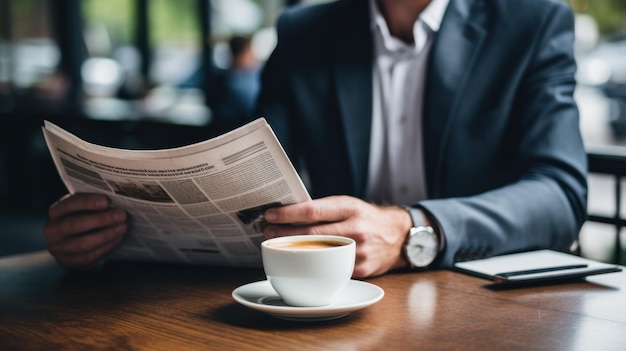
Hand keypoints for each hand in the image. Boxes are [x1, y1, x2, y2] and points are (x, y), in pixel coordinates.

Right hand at [43, 193, 126, 269]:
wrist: (72, 241)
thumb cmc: (83, 218)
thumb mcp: (84, 208)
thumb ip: (94, 204)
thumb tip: (116, 200)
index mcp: (55, 212)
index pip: (69, 204)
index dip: (88, 202)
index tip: (107, 201)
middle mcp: (52, 230)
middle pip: (75, 224)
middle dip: (101, 219)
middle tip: (121, 215)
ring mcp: (57, 248)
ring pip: (82, 243)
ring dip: (106, 235)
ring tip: (123, 227)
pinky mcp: (67, 261)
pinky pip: (88, 256)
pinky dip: (105, 248)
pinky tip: (117, 239)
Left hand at [263, 195, 411, 277]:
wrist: (399, 235)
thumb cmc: (366, 218)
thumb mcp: (349, 205)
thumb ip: (324, 210)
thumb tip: (288, 214)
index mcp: (350, 208)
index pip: (313, 210)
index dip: (288, 213)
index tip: (270, 214)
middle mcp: (355, 228)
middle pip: (311, 234)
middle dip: (284, 233)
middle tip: (267, 232)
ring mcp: (358, 251)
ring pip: (319, 254)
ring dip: (294, 251)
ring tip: (278, 247)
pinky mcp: (360, 269)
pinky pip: (331, 269)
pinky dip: (313, 266)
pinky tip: (300, 263)